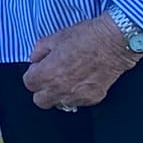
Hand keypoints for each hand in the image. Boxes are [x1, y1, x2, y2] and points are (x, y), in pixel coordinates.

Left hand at [23, 16, 138, 110]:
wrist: (113, 43)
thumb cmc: (85, 37)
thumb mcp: (55, 37)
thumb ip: (39, 50)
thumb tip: (35, 58)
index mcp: (48, 73)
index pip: (28, 83)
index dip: (33, 74)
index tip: (38, 68)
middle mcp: (61, 89)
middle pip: (40, 101)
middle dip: (41, 90)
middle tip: (48, 77)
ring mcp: (77, 96)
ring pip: (59, 104)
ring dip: (58, 94)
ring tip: (66, 80)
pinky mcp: (93, 98)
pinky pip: (77, 102)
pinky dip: (75, 95)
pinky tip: (80, 82)